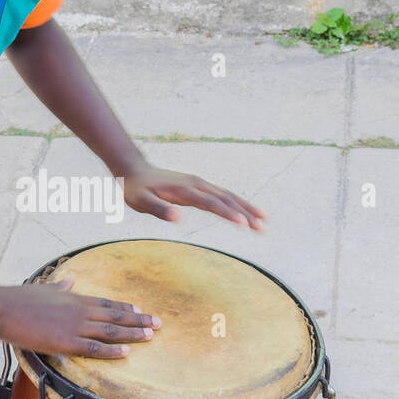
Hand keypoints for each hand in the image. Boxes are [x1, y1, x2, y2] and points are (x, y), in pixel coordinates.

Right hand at [0, 275, 161, 358]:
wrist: (3, 307)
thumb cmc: (19, 298)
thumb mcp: (45, 288)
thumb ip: (61, 286)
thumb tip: (71, 279)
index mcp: (74, 298)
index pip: (107, 303)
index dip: (126, 309)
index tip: (141, 311)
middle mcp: (79, 310)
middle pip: (116, 316)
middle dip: (139, 320)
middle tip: (159, 323)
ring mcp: (74, 326)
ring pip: (110, 331)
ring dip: (133, 333)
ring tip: (151, 335)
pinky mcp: (65, 342)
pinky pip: (94, 348)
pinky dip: (112, 351)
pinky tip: (127, 353)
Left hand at [122, 164, 266, 228]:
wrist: (135, 170)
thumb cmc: (136, 189)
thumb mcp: (141, 201)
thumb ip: (159, 210)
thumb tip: (177, 219)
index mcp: (186, 190)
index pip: (212, 203)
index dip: (228, 213)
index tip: (244, 224)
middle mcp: (197, 184)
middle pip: (226, 199)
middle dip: (246, 213)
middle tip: (263, 228)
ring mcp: (199, 184)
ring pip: (228, 196)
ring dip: (246, 208)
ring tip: (264, 221)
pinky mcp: (199, 187)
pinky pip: (223, 195)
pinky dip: (237, 203)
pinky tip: (246, 213)